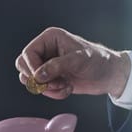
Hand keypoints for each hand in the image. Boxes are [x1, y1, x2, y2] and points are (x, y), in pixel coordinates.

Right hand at [15, 27, 130, 98]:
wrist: (108, 75)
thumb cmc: (98, 60)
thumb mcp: (78, 60)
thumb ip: (57, 66)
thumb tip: (38, 76)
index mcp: (50, 38)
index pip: (28, 53)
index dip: (32, 68)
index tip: (43, 78)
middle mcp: (45, 50)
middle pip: (23, 66)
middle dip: (38, 79)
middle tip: (54, 83)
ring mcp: (47, 65)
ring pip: (30, 80)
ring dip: (46, 88)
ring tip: (63, 85)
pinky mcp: (51, 78)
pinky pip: (40, 89)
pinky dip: (52, 93)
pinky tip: (67, 88)